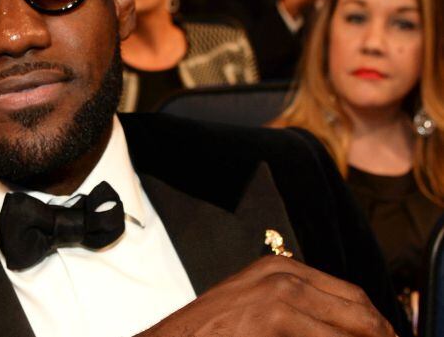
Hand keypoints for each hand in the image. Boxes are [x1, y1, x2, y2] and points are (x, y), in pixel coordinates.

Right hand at [138, 256, 394, 336]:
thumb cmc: (212, 330)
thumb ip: (295, 307)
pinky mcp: (274, 320)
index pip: (350, 294)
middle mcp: (283, 276)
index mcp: (280, 268)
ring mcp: (279, 298)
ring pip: (348, 329)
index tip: (386, 336)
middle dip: (378, 333)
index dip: (375, 321)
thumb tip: (337, 327)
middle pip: (357, 308)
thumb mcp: (256, 304)